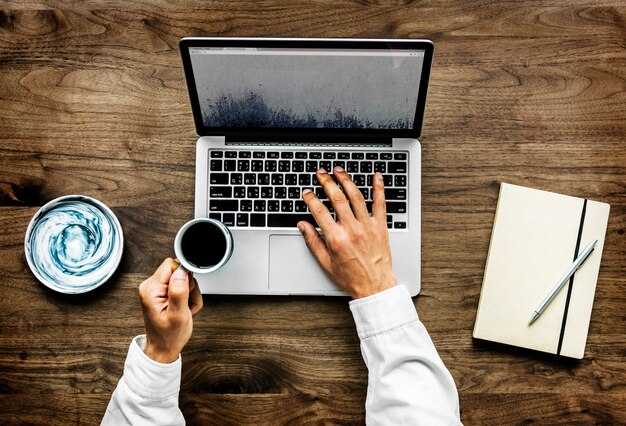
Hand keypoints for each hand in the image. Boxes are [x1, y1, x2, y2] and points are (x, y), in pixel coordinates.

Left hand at [138, 258, 202, 362]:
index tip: (187, 291)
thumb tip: (181, 272)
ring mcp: (156, 289)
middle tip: (186, 304)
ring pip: (183, 279)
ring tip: (185, 309)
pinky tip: (184, 309)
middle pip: (178, 271)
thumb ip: (179, 291)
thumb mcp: (178, 315)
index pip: (172, 264)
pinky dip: (187, 297)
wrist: (163, 348)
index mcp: (151, 289)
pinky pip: (181, 286)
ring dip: (190, 294)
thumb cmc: (169, 336)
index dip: (184, 276)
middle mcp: (151, 286)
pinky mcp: (162, 293)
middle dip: (189, 287)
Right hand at [298, 167, 396, 298]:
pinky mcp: (380, 226)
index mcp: (336, 238)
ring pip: (356, 196)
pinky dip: (379, 188)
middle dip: (327, 182)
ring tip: (339, 171)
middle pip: (337, 198)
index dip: (311, 199)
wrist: (375, 286)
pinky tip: (376, 176)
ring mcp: (367, 226)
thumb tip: (303, 226)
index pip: (319, 211)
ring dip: (346, 180)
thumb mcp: (326, 262)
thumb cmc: (351, 277)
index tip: (307, 193)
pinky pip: (380, 203)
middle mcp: (352, 229)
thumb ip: (313, 241)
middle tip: (321, 173)